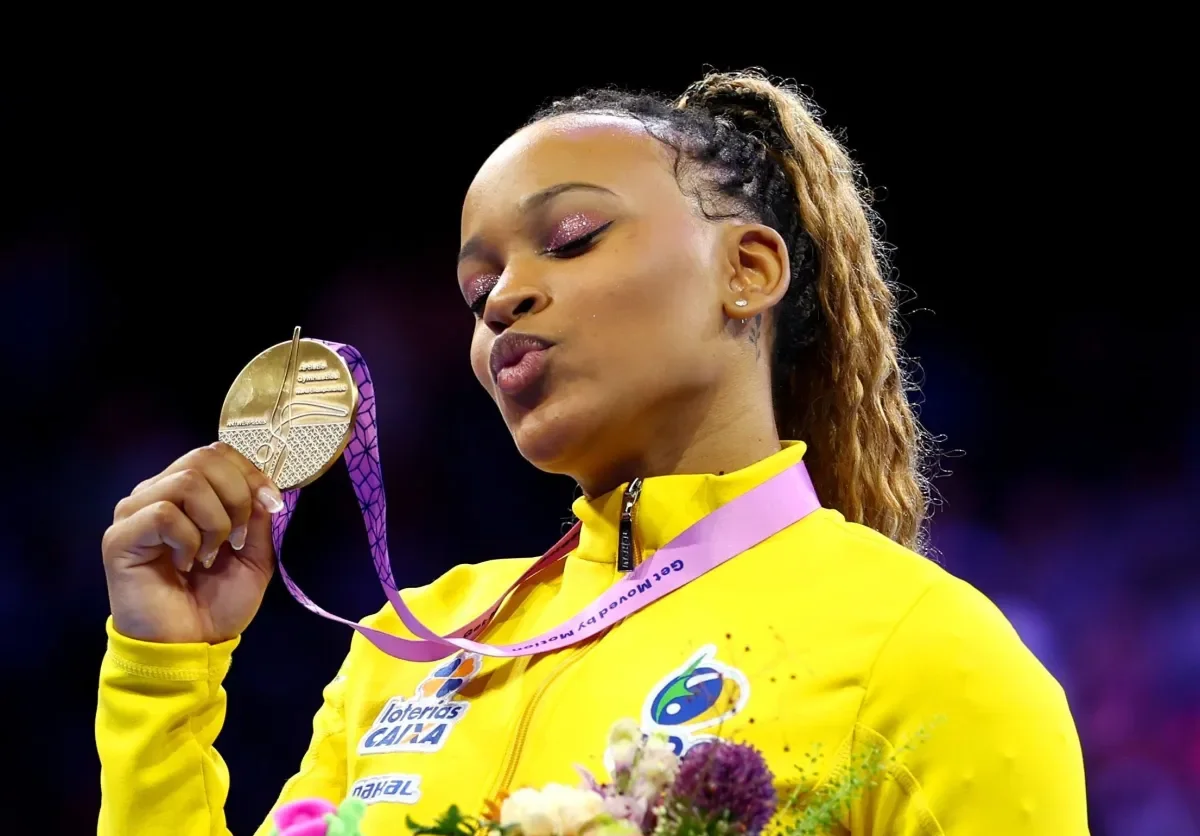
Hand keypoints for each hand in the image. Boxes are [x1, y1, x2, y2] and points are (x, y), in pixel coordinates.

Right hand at [102, 442, 284, 643]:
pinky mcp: (120, 538)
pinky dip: (188, 539)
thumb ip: (258, 517)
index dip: (250, 473)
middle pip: (203, 458)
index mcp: (186, 494)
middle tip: (238, 538)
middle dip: (237, 496)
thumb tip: (262, 489)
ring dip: (214, 522)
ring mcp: (134, 514)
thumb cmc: (217, 603)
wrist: (190, 646)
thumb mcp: (255, 555)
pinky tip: (185, 564)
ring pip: (186, 482)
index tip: (271, 504)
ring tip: (210, 555)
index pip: (216, 453)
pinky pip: (164, 514)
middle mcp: (156, 494)